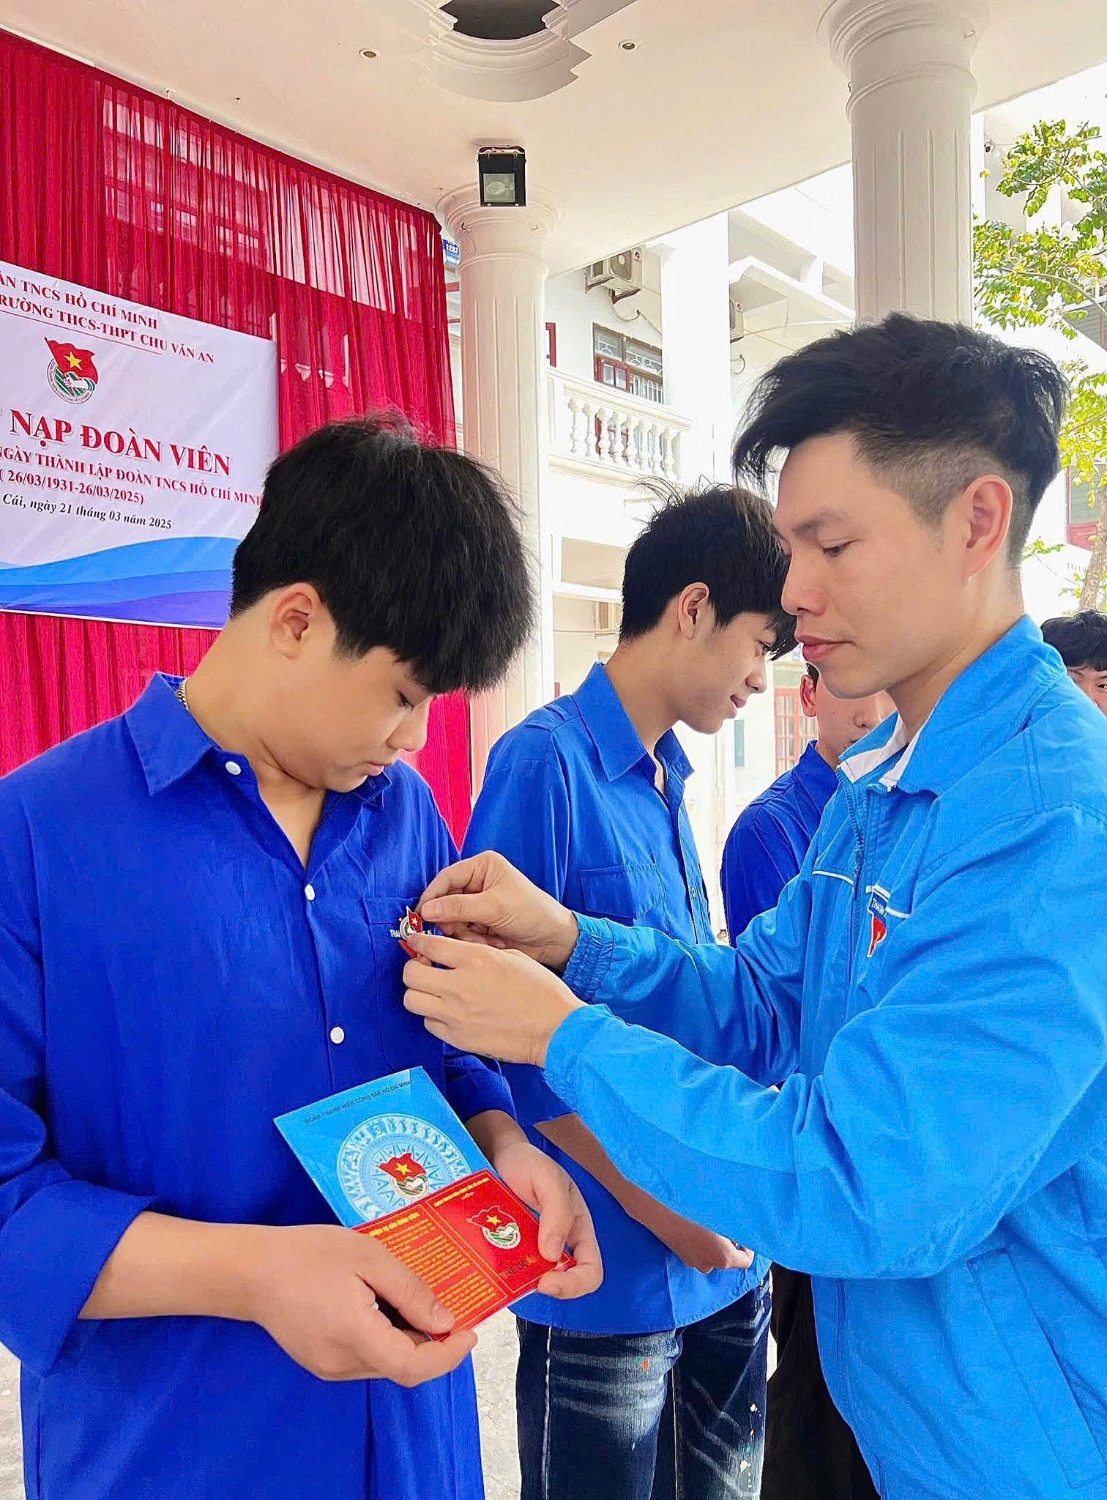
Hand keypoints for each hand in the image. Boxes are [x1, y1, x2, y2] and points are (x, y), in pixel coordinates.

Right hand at [246, 1223, 476, 1383]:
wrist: (251, 1270)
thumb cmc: (308, 1254)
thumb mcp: (367, 1257)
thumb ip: (409, 1290)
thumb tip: (445, 1321)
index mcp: (355, 1337)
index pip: (413, 1366)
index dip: (449, 1355)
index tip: (471, 1330)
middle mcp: (342, 1364)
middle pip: (403, 1366)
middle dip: (434, 1343)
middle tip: (451, 1306)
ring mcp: (329, 1368)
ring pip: (386, 1363)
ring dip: (411, 1340)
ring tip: (419, 1300)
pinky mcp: (321, 1362)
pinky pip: (367, 1358)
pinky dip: (388, 1339)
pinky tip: (388, 1307)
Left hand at [403, 931, 580, 1064]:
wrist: (554, 1029)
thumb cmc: (540, 991)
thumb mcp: (512, 956)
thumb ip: (478, 952)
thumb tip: (452, 951)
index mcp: (477, 959)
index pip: (429, 945)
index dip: (418, 941)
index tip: (417, 942)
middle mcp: (460, 986)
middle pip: (410, 974)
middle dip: (414, 968)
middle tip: (426, 967)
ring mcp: (456, 1015)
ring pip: (412, 1000)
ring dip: (419, 993)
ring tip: (434, 991)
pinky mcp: (458, 1038)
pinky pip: (429, 1024)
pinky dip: (433, 1016)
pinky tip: (449, 1012)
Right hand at [419, 852, 579, 970]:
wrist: (553, 940)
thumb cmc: (532, 912)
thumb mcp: (495, 907)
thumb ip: (459, 908)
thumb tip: (426, 910)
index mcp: (483, 866)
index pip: (447, 878)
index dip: (432, 896)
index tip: (422, 915)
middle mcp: (477, 882)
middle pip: (445, 901)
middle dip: (452, 920)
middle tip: (461, 932)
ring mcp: (478, 904)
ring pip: (451, 920)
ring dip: (465, 934)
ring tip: (487, 939)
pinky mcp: (480, 923)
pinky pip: (462, 933)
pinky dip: (473, 941)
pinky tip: (492, 942)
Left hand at [484, 1129, 603, 1300]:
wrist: (497, 1155)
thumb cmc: (528, 1162)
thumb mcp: (548, 1178)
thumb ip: (557, 1210)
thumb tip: (552, 1255)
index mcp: (578, 1229)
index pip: (590, 1270)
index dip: (574, 1283)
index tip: (548, 1281)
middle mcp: (559, 1244)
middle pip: (564, 1282)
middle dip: (550, 1286)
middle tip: (528, 1283)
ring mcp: (533, 1249)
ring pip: (536, 1280)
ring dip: (524, 1283)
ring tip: (506, 1275)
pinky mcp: (511, 1250)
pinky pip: (512, 1271)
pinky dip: (504, 1275)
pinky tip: (492, 1269)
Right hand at [628, 1198, 753, 1273]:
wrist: (658, 1206)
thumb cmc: (693, 1208)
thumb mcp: (721, 1214)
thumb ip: (737, 1225)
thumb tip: (747, 1226)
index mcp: (723, 1257)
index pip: (746, 1260)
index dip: (749, 1245)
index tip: (745, 1230)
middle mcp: (708, 1264)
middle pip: (729, 1257)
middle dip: (731, 1241)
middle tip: (727, 1221)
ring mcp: (692, 1261)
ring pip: (713, 1253)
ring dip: (716, 1242)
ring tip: (711, 1221)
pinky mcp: (680, 1254)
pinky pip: (699, 1250)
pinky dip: (702, 1241)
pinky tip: (696, 1224)